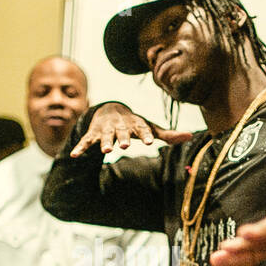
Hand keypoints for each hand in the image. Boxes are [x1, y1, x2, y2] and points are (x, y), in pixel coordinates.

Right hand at [68, 103, 192, 157]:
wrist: (109, 109)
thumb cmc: (134, 123)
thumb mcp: (150, 127)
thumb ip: (168, 134)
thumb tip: (191, 136)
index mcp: (135, 123)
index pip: (142, 129)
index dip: (145, 135)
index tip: (149, 142)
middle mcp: (120, 125)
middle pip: (122, 132)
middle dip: (123, 138)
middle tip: (125, 146)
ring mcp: (105, 130)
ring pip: (104, 137)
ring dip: (104, 143)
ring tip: (105, 151)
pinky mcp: (93, 135)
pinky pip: (86, 142)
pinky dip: (80, 148)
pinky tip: (75, 156)